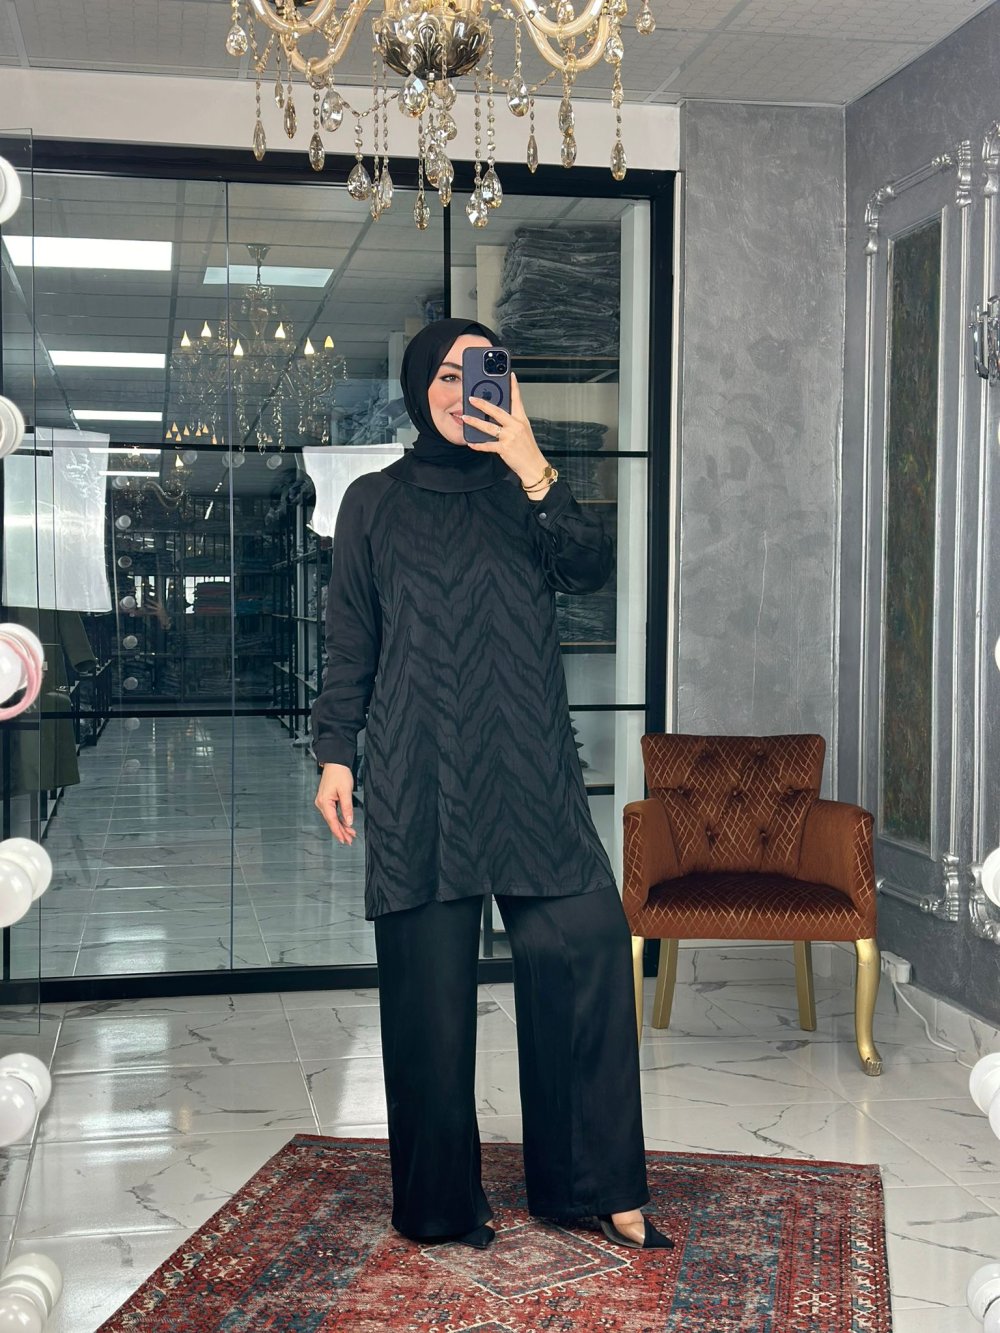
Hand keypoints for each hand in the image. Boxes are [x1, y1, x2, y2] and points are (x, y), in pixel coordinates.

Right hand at [315, 762, 357, 844]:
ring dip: (341, 826)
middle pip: (332, 822)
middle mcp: (321, 803)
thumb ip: (347, 808)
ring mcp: (322, 802)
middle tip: (350, 840)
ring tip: (350, 834)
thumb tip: (349, 822)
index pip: (332, 821)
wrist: (335, 762)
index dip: (339, 832)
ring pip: (332, 818)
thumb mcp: (346, 791)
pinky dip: (339, 819)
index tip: (345, 840)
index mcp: (324, 802)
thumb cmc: (339, 773)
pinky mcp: (326, 800)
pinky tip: (345, 824)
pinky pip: (332, 813)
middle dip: (341, 831)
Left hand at [462, 372, 549, 492]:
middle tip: (472, 398)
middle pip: (497, 411)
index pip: (517, 400)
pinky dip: (478, 445)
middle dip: (483, 404)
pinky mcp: (505, 449)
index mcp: (521, 420)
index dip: (514, 387)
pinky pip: (488, 445)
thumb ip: (511, 422)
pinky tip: (471, 443)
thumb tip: (496, 415)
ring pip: (489, 427)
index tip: (510, 375)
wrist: (534, 466)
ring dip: (475, 422)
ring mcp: (510, 437)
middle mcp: (516, 426)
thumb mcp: (523, 431)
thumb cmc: (528, 449)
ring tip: (465, 417)